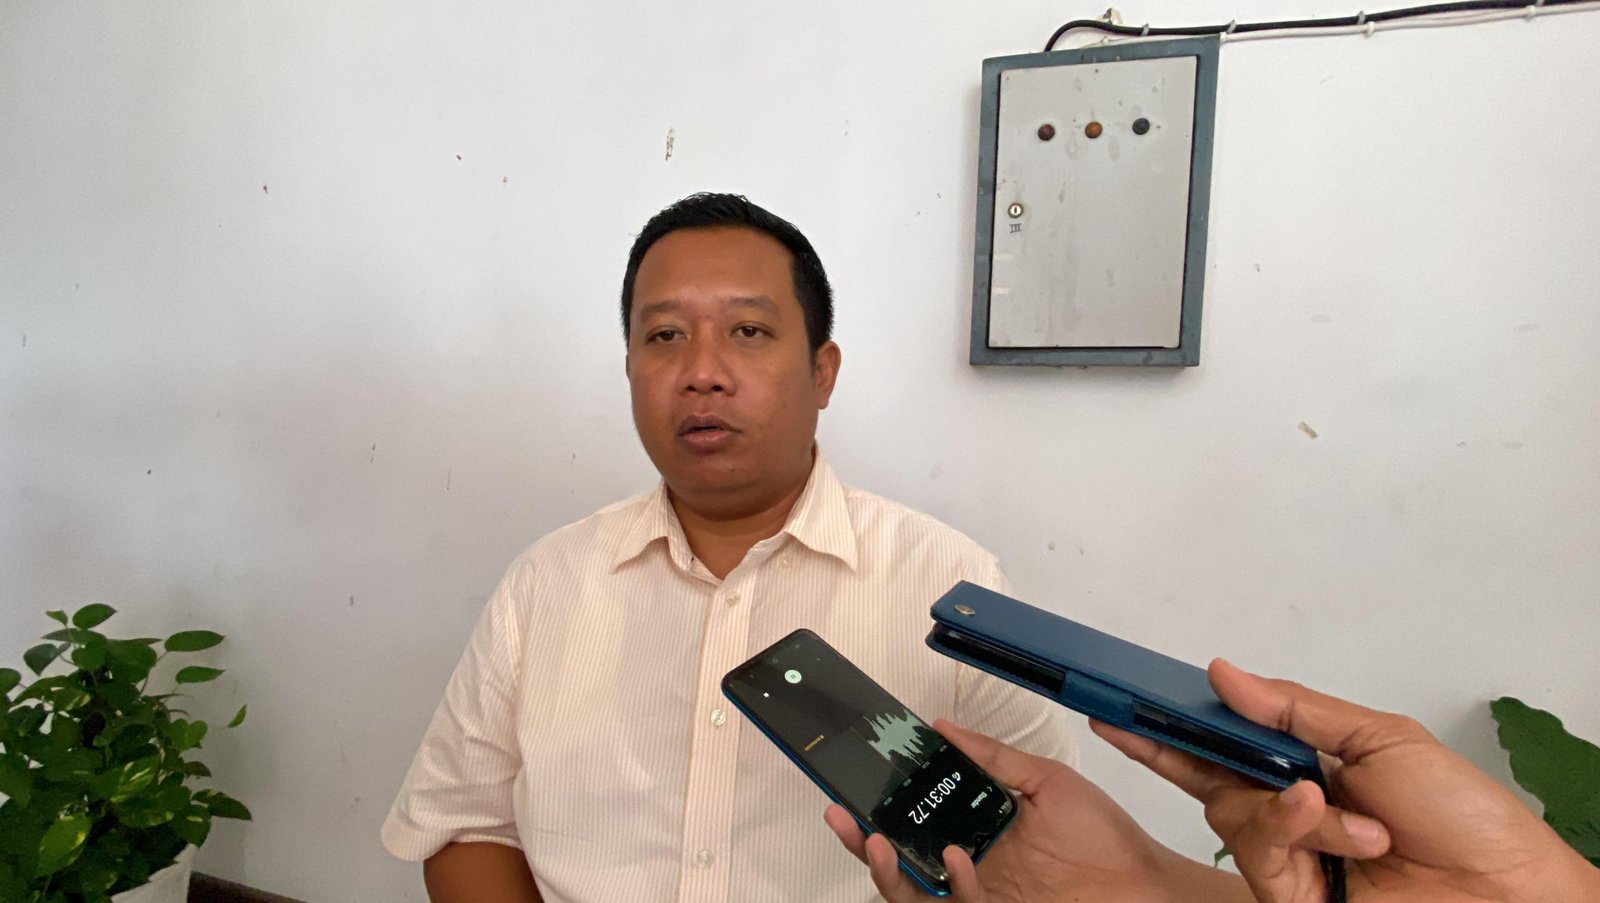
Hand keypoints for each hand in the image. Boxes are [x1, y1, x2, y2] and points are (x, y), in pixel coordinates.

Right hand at [823, 719, 1240, 902]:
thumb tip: (943, 727)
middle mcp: (971, 870)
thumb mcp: (1046, 782)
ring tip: (878, 843)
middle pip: (899, 863)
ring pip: (912, 897)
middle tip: (842, 816)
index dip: (881, 808)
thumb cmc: (1106, 838)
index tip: (856, 783)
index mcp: (977, 834)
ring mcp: (983, 898)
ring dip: (886, 872)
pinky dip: (949, 886)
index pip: (916, 823)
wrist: (1147, 885)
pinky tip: (957, 859)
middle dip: (861, 843)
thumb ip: (993, 758)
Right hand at [1095, 658, 1599, 902]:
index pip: (1225, 738)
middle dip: (1169, 744)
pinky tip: (1346, 830)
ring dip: (1290, 807)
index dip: (1174, 718)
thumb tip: (1226, 676)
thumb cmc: (1465, 817)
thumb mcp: (1382, 737)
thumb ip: (1296, 708)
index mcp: (1308, 765)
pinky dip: (1297, 830)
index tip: (1126, 697)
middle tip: (1127, 718)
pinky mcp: (1288, 897)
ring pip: (1231, 813)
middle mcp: (1289, 810)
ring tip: (1354, 815)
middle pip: (1204, 775)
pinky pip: (1259, 851)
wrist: (1505, 893)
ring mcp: (1287, 856)